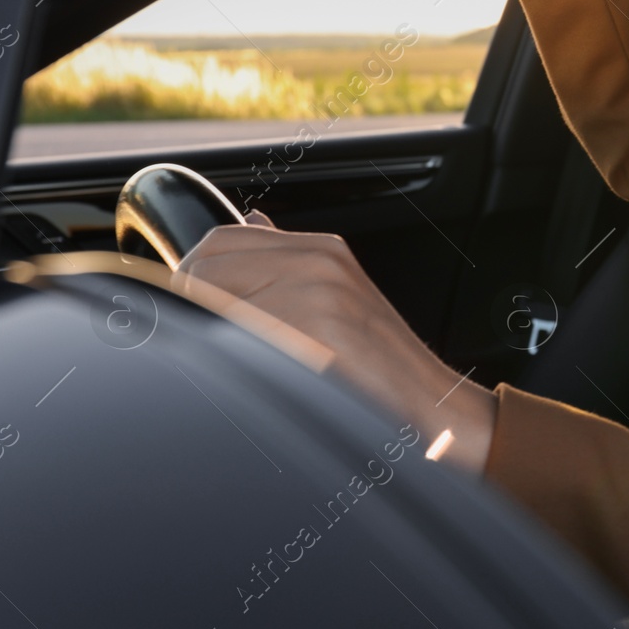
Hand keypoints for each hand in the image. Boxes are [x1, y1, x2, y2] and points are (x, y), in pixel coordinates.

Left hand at [172, 211, 495, 470]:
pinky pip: (241, 338)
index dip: (194, 279)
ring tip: (247, 367)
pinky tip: (266, 380)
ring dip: (214, 340)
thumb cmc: (381, 367)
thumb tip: (249, 221)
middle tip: (215, 347)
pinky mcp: (319, 328)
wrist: (434, 407)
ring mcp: (319, 291)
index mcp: (320, 249)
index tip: (198, 314)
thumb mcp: (337, 297)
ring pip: (214, 304)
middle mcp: (319, 260)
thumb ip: (286, 263)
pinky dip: (239, 364)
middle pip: (205, 267)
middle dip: (194, 308)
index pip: (218, 242)